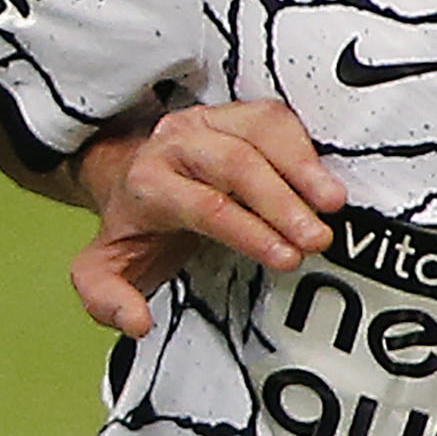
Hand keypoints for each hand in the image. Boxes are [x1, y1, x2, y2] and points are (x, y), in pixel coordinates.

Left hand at [66, 100, 347, 336]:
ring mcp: (207, 122)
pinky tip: (323, 181)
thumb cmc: (134, 228)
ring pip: (259, 132)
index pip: (204, 205)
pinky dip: (304, 148)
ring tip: (332, 204)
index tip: (286, 258)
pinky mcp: (236, 113)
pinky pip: (275, 119)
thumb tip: (137, 321)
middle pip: (235, 164)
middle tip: (316, 238)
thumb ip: (107, 299)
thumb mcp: (104, 270)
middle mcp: (174, 144)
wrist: (131, 177)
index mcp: (146, 183)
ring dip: (300, 168)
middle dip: (281, 202)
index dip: (249, 231)